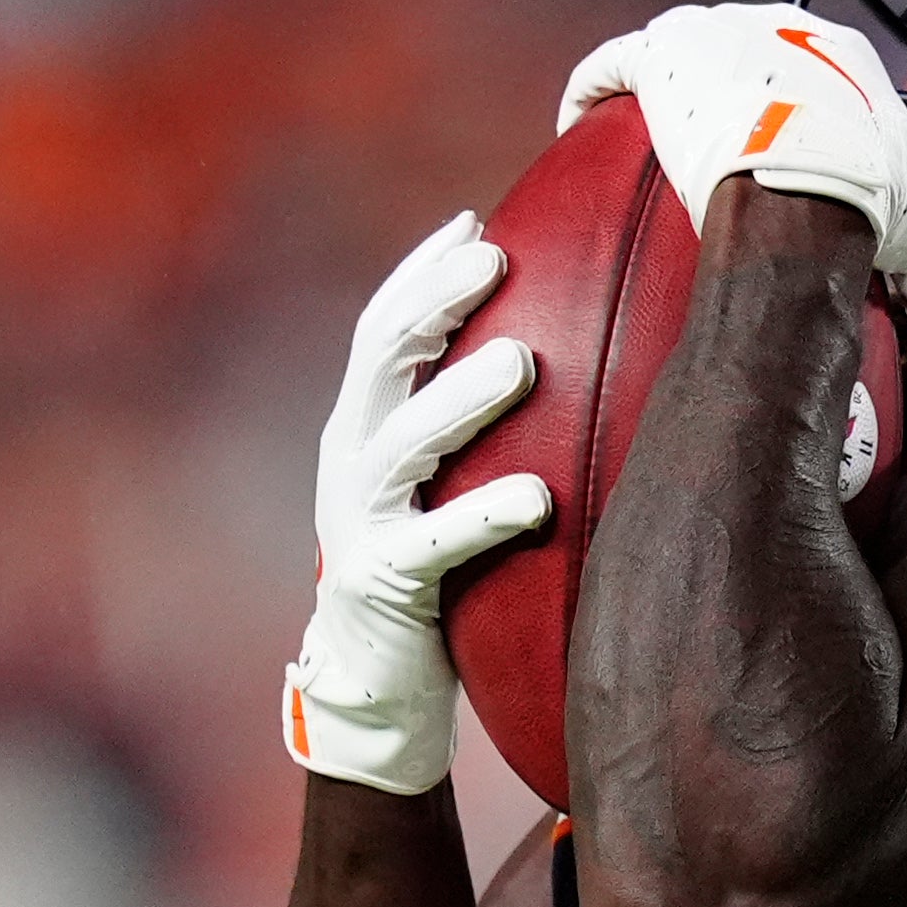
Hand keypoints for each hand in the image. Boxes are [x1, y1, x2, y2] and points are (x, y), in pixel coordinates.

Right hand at [283, 213, 551, 793]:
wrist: (374, 688)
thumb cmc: (429, 570)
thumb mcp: (439, 482)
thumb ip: (468, 422)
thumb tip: (556, 346)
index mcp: (362, 427)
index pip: (382, 328)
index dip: (421, 271)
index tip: (474, 218)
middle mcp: (349, 461)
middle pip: (380, 360)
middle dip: (433, 301)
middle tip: (494, 256)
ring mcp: (357, 522)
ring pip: (402, 443)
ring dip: (461, 398)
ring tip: (522, 363)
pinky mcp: (382, 584)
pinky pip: (436, 545)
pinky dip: (485, 515)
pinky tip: (537, 498)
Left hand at [557, 4, 906, 356]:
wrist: (806, 190)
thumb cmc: (861, 195)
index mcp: (843, 55)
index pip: (813, 73)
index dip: (797, 112)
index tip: (788, 150)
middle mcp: (777, 28)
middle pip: (745, 56)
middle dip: (735, 96)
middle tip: (726, 147)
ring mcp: (714, 37)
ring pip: (680, 52)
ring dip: (670, 87)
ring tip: (660, 129)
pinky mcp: (661, 56)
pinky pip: (612, 65)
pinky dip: (595, 91)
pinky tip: (582, 118)